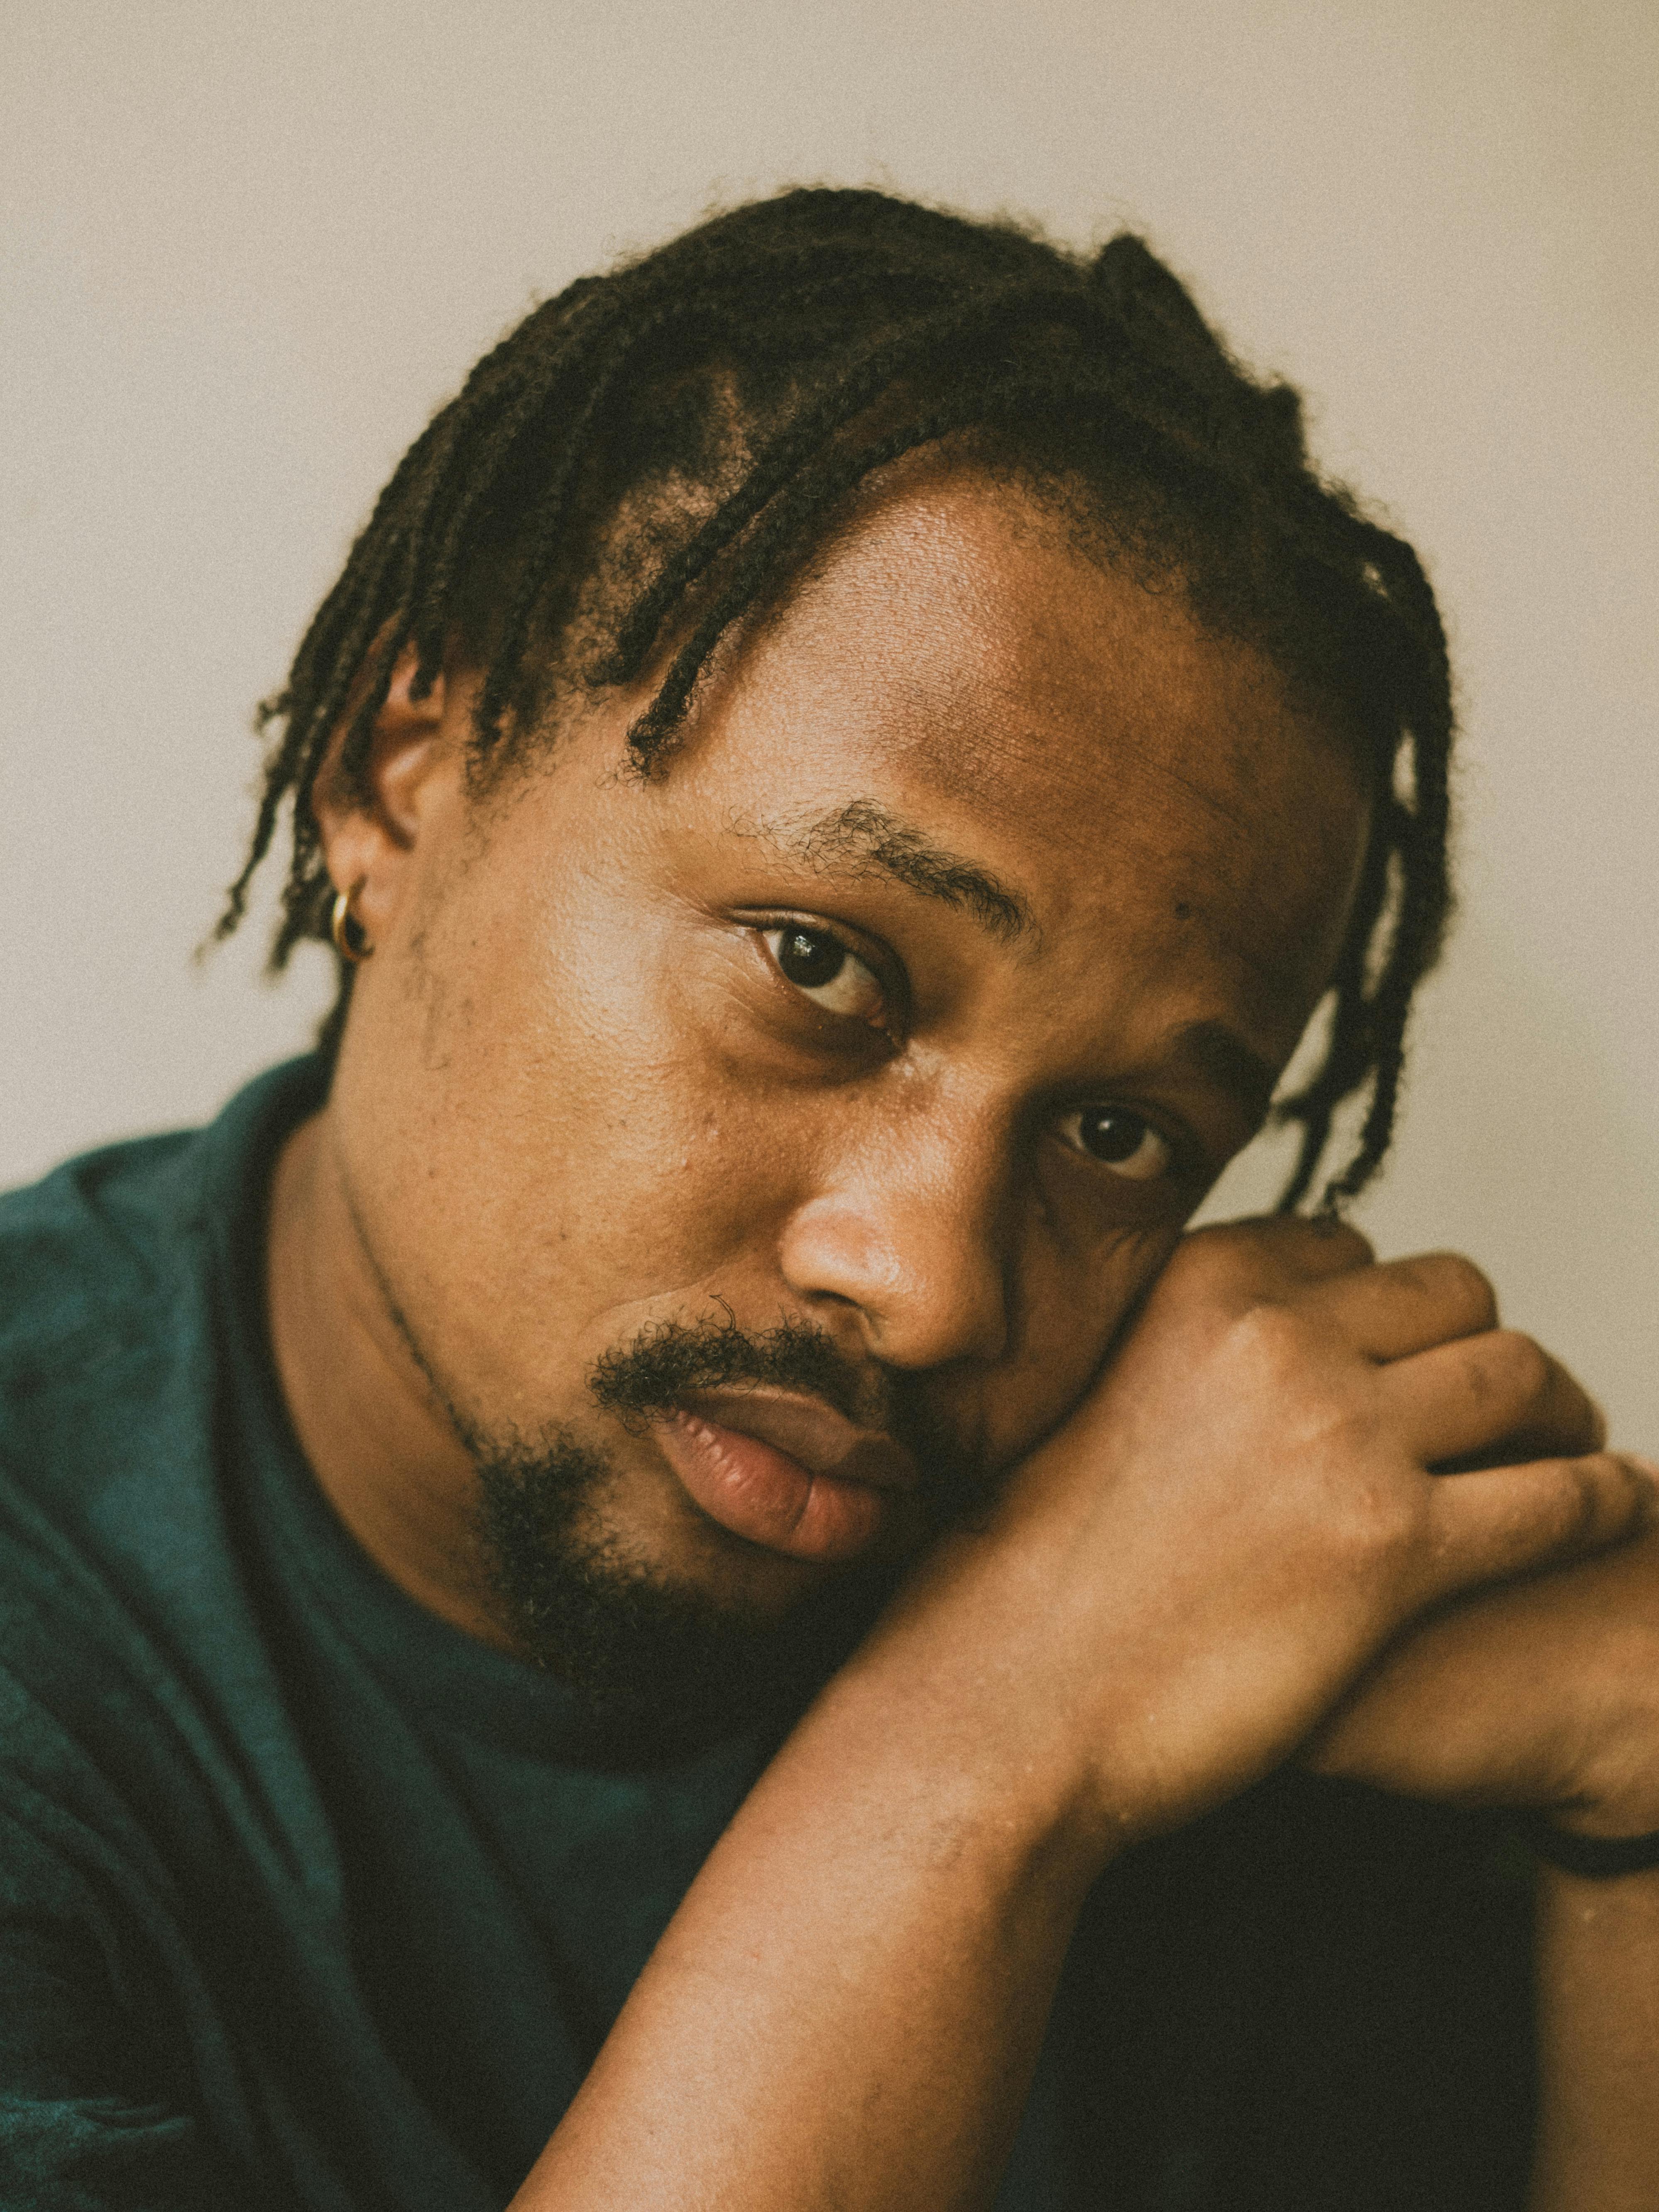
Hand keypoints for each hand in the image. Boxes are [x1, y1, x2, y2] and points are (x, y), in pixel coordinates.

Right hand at [919, 1221, 1649, 1854]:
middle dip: (1486, 1346)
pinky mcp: (1397, 1549)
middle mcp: (1280, 1337)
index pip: (1350, 1245)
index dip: (1390, 1307)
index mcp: (1201, 1287)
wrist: (1005, 1694)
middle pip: (1456, 1294)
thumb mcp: (1092, 1405)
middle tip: (1505, 1409)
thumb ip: (1180, 1362)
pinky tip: (1616, 1506)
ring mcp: (1344, 1436)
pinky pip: (1559, 1497)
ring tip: (1569, 1453)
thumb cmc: (1031, 1576)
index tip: (1402, 1357)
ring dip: (1561, 1414)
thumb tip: (1253, 1377)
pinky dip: (1605, 1497)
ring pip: (1523, 1377)